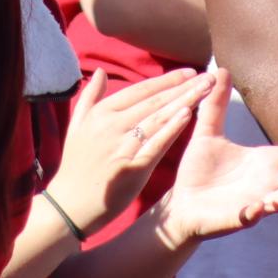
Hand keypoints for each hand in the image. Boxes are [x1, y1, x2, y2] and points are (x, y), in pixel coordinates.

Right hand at [46, 68, 213, 235]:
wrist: (69, 206)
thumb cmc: (76, 166)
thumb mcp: (77, 127)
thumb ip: (90, 97)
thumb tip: (100, 71)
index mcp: (101, 113)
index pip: (140, 90)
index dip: (166, 80)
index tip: (189, 71)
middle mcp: (111, 125)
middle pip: (154, 101)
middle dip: (183, 87)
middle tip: (208, 77)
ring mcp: (120, 146)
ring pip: (158, 118)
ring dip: (184, 102)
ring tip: (205, 90)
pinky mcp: (130, 168)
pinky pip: (155, 145)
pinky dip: (171, 129)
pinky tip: (188, 115)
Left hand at [157, 72, 277, 244]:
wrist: (179, 203)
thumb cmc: (199, 171)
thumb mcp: (208, 132)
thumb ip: (216, 105)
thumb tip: (221, 69)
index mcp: (266, 163)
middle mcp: (267, 184)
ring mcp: (255, 202)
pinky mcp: (236, 218)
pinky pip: (250, 217)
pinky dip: (255, 213)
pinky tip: (257, 208)